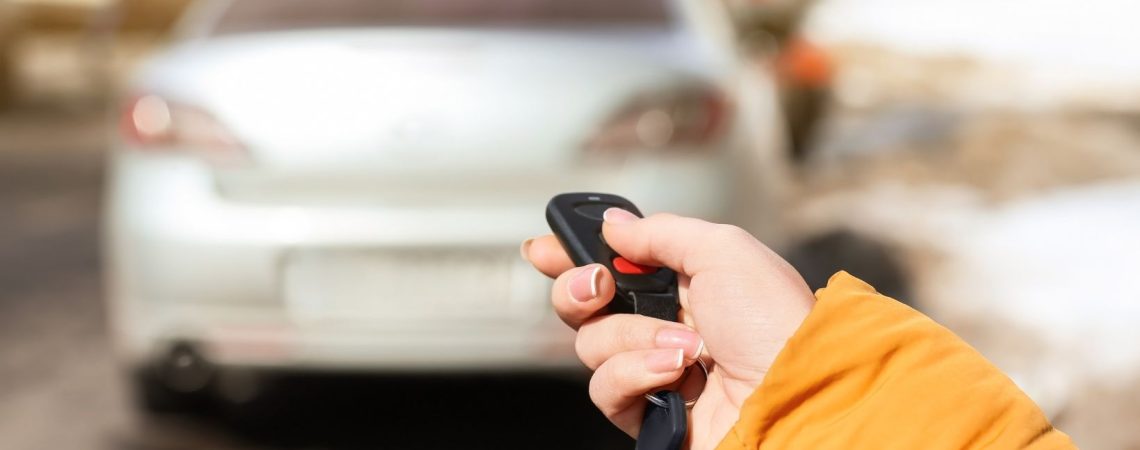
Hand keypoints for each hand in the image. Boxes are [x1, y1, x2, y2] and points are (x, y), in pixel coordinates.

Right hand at [522, 210, 815, 448]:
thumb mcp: (723, 249)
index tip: (544, 247)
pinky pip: (607, 388)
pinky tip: (677, 377)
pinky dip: (637, 375)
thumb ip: (659, 231)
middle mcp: (665, 325)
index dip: (573, 254)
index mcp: (686, 283)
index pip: (613, 263)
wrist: (795, 396)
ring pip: (591, 344)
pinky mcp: (648, 412)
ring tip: (685, 347)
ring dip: (634, 338)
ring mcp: (654, 371)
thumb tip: (614, 224)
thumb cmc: (776, 324)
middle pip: (584, 303)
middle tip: (599, 285)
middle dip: (580, 288)